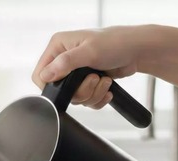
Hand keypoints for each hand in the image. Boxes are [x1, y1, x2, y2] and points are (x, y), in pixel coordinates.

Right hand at [32, 26, 150, 108]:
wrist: (137, 51)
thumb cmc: (115, 43)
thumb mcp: (89, 52)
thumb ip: (65, 63)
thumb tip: (45, 76)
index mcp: (58, 46)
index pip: (40, 74)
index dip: (52, 85)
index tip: (69, 85)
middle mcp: (64, 59)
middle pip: (60, 91)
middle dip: (80, 91)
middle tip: (94, 80)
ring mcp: (76, 72)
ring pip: (75, 98)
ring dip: (92, 94)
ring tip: (104, 81)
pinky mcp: (87, 82)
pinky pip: (86, 101)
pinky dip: (98, 98)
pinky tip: (107, 87)